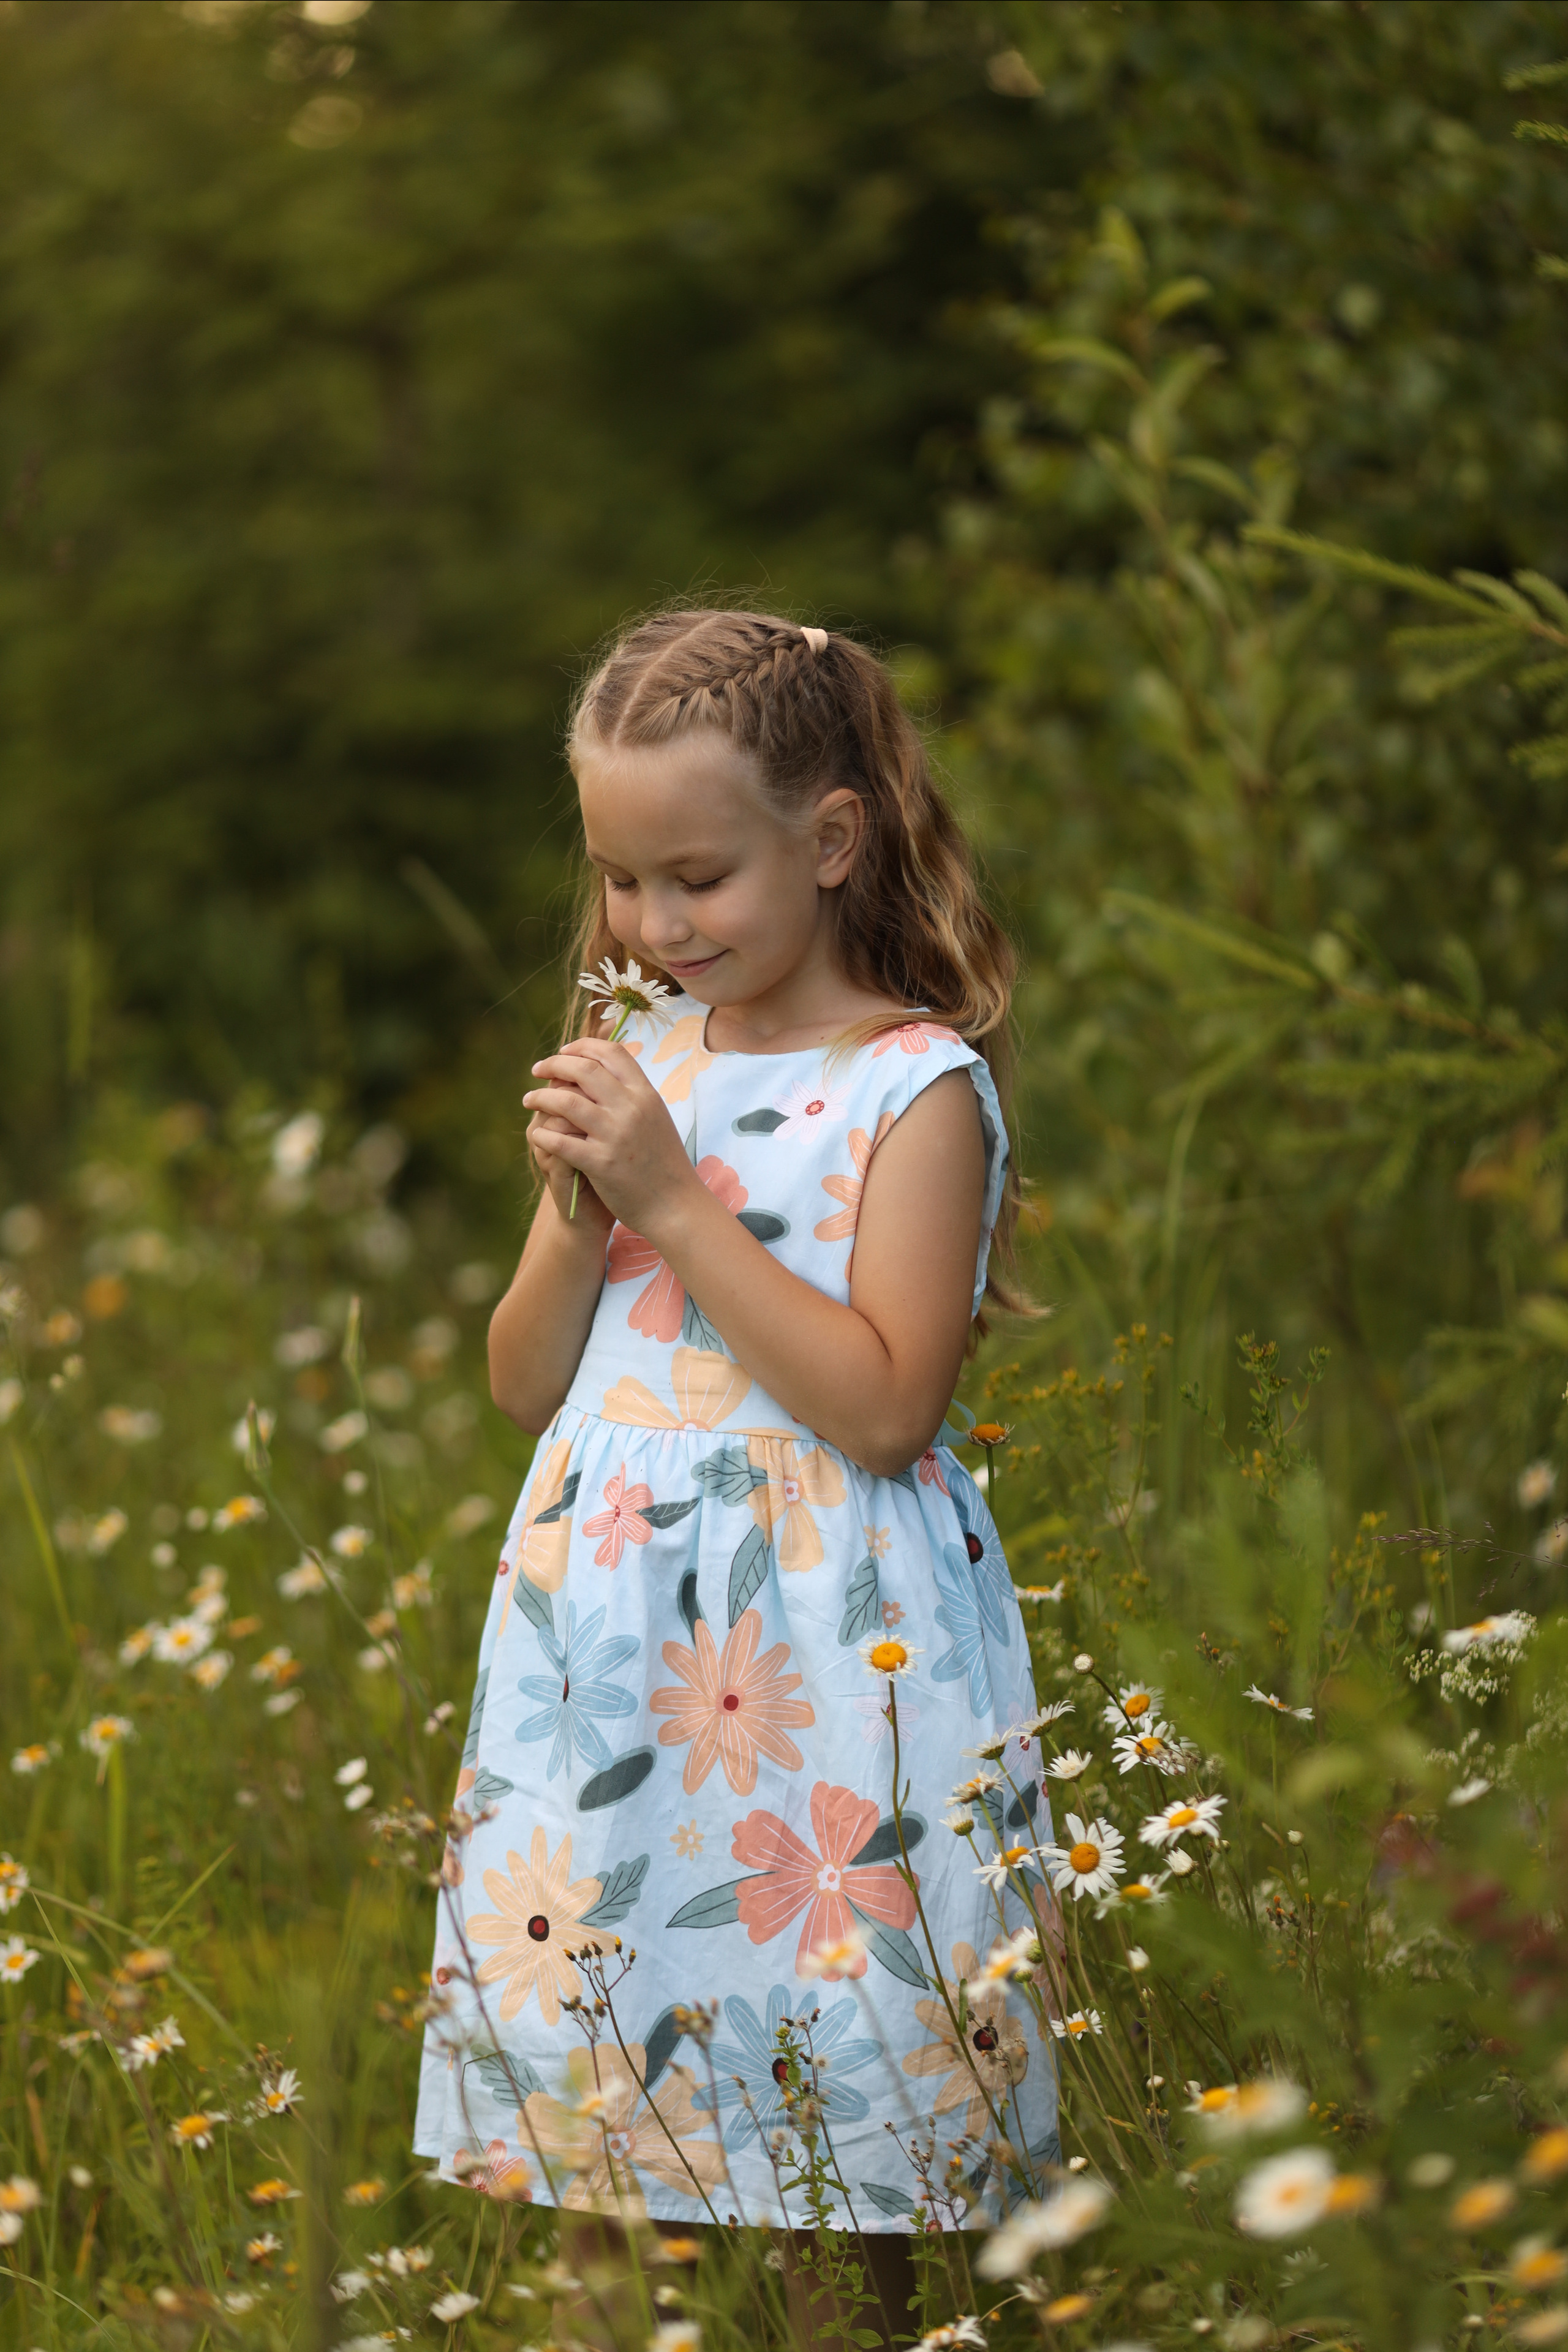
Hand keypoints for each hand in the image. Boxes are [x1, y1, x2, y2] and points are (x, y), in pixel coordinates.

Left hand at [522, 1038, 699, 1239]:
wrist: (675, 1204)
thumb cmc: (662, 1163)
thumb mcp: (656, 1118)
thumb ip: (632, 1095)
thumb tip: (605, 1071)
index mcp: (646, 1094)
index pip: (612, 1052)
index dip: (583, 1046)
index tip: (563, 1052)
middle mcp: (632, 1108)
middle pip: (584, 1069)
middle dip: (554, 1064)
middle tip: (537, 1069)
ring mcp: (616, 1135)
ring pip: (566, 1102)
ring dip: (541, 1097)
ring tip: (529, 1100)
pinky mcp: (602, 1163)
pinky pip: (561, 1142)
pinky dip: (543, 1135)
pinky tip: (537, 1135)